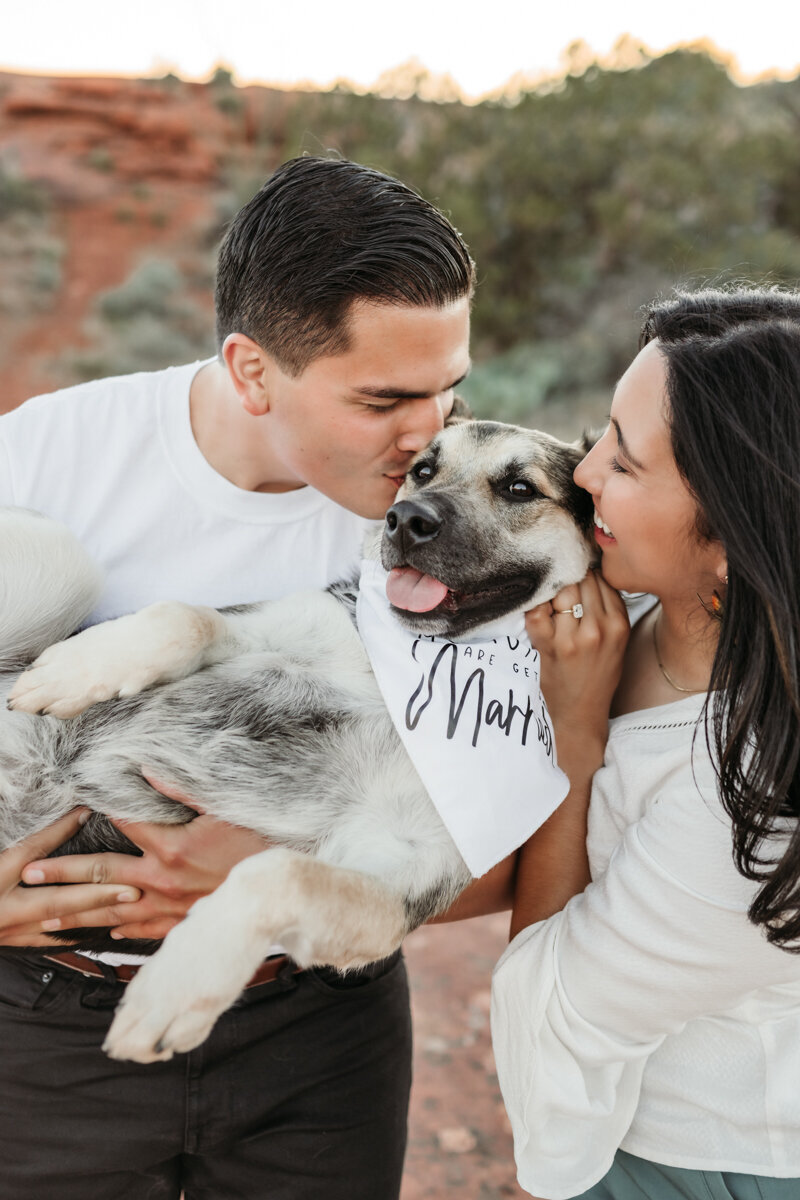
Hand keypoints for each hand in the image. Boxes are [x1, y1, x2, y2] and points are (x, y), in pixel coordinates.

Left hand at [23, 777, 269, 940]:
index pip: (124, 824)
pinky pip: (144, 932)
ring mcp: (170, 908)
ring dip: (78, 911)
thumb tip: (147, 767)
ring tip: (46, 915)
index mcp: (171, 847)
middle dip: (61, 872)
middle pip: (100, 874)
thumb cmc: (259, 843)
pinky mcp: (182, 925)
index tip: (73, 805)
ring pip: (112, 910)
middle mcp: (162, 881)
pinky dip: (122, 932)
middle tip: (30, 873)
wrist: (283, 892)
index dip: (99, 811)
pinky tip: (106, 933)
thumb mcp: (224, 809)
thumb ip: (182, 789)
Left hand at [525, 570, 629, 741]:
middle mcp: (600, 628)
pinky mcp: (550, 647)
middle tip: (558, 582)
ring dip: (552, 591)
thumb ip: (608, 609)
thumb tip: (590, 573)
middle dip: (568, 578)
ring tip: (549, 598)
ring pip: (561, 591)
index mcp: (619, 624)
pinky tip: (538, 612)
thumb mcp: (617, 641)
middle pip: (581, 581)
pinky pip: (537, 611)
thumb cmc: (599, 674)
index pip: (601, 579)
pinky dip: (534, 607)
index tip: (575, 572)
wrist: (582, 712)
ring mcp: (574, 638)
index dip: (586, 573)